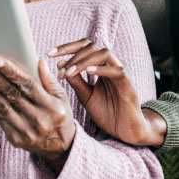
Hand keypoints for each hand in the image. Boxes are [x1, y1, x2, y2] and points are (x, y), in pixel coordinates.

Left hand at [0, 56, 74, 172]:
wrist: (60, 148)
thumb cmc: (60, 116)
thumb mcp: (62, 97)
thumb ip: (49, 80)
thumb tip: (39, 61)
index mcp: (52, 107)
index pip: (28, 85)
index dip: (11, 71)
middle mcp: (38, 120)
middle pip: (11, 94)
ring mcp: (25, 131)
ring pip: (1, 106)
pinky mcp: (14, 138)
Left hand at [48, 39, 165, 146]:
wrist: (126, 132)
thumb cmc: (108, 113)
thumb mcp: (86, 96)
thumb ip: (75, 81)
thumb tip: (60, 64)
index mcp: (102, 65)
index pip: (84, 47)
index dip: (67, 47)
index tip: (49, 53)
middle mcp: (112, 64)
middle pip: (93, 46)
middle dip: (73, 54)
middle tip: (60, 69)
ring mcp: (121, 72)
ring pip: (104, 54)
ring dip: (84, 61)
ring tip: (69, 73)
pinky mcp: (128, 84)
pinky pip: (117, 71)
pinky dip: (102, 69)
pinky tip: (89, 72)